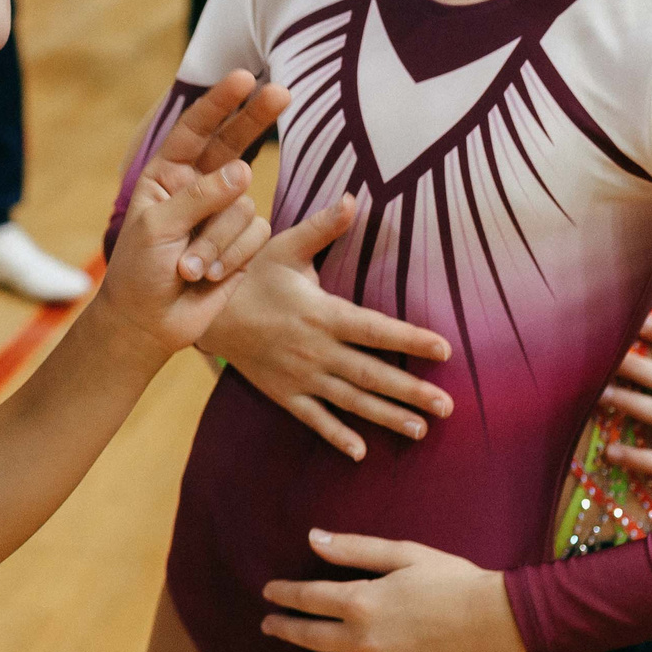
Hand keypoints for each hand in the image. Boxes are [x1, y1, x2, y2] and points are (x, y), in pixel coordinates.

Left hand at [98, 71, 283, 358]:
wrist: (150, 322)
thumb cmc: (139, 271)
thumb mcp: (158, 229)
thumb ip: (198, 198)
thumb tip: (244, 171)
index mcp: (167, 174)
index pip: (195, 130)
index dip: (219, 103)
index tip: (244, 76)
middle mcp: (199, 187)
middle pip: (235, 144)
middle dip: (255, 119)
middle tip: (281, 92)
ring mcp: (223, 214)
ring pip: (244, 206)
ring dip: (218, 241)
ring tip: (189, 270)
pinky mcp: (243, 243)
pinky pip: (256, 235)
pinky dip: (233, 256)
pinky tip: (210, 278)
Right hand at [200, 196, 454, 460]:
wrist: (203, 312)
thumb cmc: (248, 275)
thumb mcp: (284, 247)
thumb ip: (323, 228)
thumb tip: (353, 200)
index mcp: (321, 313)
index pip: (374, 329)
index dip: (410, 339)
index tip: (444, 349)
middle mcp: (315, 350)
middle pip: (371, 373)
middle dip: (411, 392)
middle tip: (447, 407)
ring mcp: (299, 376)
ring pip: (350, 400)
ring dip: (386, 417)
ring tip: (420, 430)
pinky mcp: (283, 393)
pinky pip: (313, 419)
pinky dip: (336, 436)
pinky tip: (361, 452)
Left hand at [261, 531, 530, 651]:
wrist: (503, 621)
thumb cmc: (454, 580)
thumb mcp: (403, 553)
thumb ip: (354, 548)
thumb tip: (312, 538)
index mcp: (362, 602)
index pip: (308, 599)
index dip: (284, 595)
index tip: (268, 593)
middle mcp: (365, 641)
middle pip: (312, 638)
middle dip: (285, 631)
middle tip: (268, 627)